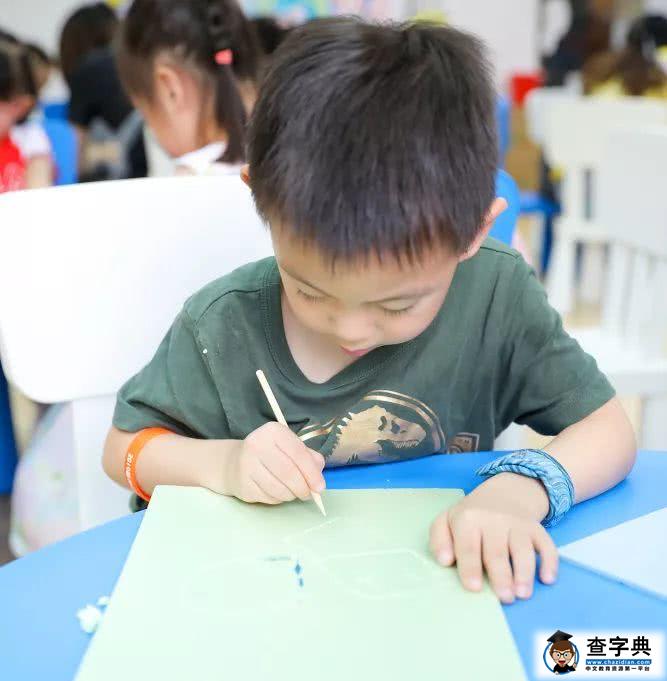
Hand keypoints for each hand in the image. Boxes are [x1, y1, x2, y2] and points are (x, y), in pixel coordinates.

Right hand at [223, 422, 325, 503]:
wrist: (234, 462)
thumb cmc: (270, 454)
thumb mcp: (290, 447)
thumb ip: (309, 458)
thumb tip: (318, 479)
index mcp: (273, 431)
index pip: (298, 453)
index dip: (312, 473)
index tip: (320, 487)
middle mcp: (257, 444)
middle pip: (289, 473)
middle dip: (303, 488)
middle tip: (308, 494)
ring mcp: (247, 465)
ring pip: (279, 489)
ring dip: (292, 495)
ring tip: (293, 492)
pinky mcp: (242, 484)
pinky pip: (269, 498)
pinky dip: (279, 499)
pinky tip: (277, 491)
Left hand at [429, 475, 558, 602]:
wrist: (503, 494)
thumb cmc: (471, 517)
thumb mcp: (447, 521)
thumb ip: (439, 540)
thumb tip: (445, 561)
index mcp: (468, 519)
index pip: (468, 546)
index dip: (470, 567)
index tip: (474, 588)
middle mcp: (494, 520)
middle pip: (497, 552)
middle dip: (501, 576)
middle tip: (504, 598)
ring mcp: (518, 524)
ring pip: (523, 549)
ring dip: (524, 573)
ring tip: (522, 594)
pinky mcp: (536, 529)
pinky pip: (547, 545)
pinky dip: (550, 562)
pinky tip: (547, 578)